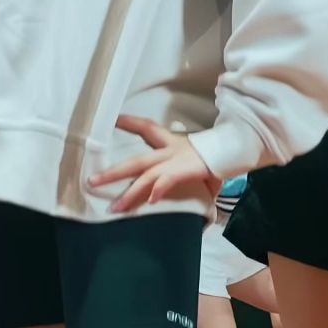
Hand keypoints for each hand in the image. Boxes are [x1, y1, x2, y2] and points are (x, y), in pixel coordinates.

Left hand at [92, 115, 221, 214]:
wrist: (236, 147)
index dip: (128, 123)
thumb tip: (173, 189)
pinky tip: (151, 201)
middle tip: (92, 182)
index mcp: (171, 143)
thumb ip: (183, 172)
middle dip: (113, 173)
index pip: (146, 128)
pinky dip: (158, 190)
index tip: (112, 120)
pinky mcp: (185, 169)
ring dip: (129, 193)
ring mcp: (176, 160)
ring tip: (115, 208)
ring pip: (146, 176)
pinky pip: (168, 180)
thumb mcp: (196, 161)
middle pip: (135, 161)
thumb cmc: (217, 157)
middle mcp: (169, 150)